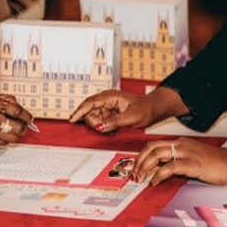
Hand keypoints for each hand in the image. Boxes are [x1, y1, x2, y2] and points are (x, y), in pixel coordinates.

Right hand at [0, 93, 33, 146]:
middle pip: (17, 126)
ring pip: (12, 138)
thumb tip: (18, 106)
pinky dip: (5, 139)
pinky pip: (2, 143)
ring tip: (14, 130)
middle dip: (24, 126)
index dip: (26, 115)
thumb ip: (3, 99)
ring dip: (16, 134)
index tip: (29, 117)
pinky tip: (2, 133)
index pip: (16, 110)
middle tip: (24, 125)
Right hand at [69, 87, 184, 133]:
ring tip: (114, 128)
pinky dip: (105, 127)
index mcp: (110, 96)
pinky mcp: (109, 114)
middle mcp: (106, 100)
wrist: (154, 109)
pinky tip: (114, 129)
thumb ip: (113, 122)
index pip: (90, 103)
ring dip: (100, 126)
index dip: (79, 111)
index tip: (72, 120)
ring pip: (94, 118)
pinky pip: (101, 122)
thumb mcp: (131, 118)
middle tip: (105, 129)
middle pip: (89, 112)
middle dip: (94, 122)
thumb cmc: (145, 109)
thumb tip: (99, 127)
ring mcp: (107, 107)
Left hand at [132, 138, 226, 185]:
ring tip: (141, 178)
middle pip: (151, 148)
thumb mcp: (194, 159)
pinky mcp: (192, 164)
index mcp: (180, 143)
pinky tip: (155, 182)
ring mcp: (186, 153)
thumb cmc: (216, 165)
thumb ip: (179, 163)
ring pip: (157, 154)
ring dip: (145, 167)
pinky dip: (158, 175)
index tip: (136, 168)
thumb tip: (162, 172)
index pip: (154, 145)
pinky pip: (169, 167)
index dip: (141, 156)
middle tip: (134, 174)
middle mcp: (181, 145)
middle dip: (139, 161)